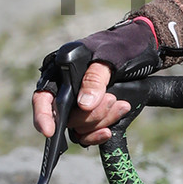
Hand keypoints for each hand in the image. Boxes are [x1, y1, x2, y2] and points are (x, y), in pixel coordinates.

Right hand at [31, 17, 163, 149]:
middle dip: (89, 115)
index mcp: (60, 73)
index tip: (50, 131)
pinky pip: (87, 136)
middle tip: (111, 99)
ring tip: (120, 104)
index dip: (43, 115)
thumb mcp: (107, 56)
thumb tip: (84, 105)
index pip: (43, 97)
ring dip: (100, 121)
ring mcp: (78, 109)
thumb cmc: (118, 47)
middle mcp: (66, 94)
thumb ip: (94, 78)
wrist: (139, 52)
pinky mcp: (92, 119)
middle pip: (65, 118)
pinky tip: (109, 129)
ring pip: (79, 129)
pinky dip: (98, 135)